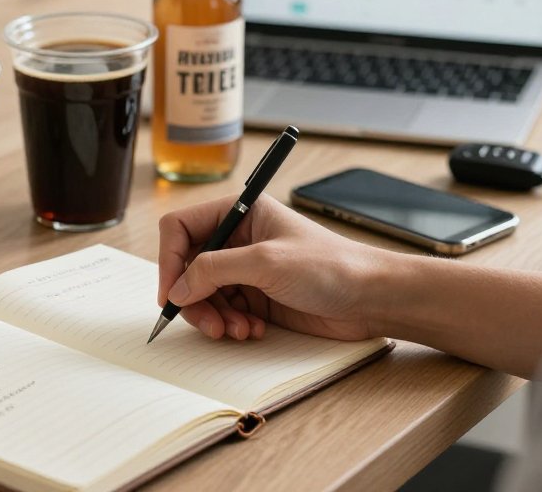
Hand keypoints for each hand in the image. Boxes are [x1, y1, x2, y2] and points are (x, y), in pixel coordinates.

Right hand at [157, 194, 386, 341]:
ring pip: (203, 294)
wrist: (371, 298)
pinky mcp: (257, 297)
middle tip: (209, 322)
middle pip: (187, 266)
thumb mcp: (266, 262)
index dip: (170, 259)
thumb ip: (214, 270)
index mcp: (240, 212)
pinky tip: (253, 330)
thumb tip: (177, 287)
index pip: (181, 228)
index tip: (171, 292)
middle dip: (194, 298)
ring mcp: (247, 269)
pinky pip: (224, 312)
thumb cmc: (330, 266)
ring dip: (214, 316)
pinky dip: (230, 325)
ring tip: (237, 330)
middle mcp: (238, 239)